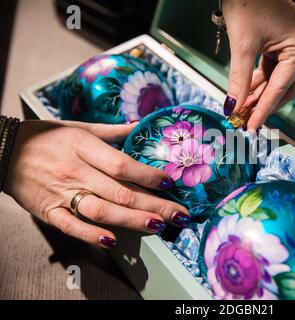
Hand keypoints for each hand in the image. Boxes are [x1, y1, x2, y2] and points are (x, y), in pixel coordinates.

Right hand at [3, 120, 189, 247]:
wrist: (3, 151)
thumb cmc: (45, 137)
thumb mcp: (79, 127)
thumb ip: (112, 130)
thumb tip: (140, 124)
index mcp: (84, 147)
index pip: (123, 165)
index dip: (149, 176)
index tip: (170, 182)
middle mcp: (76, 171)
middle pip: (121, 192)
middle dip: (154, 205)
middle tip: (179, 214)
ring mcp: (61, 194)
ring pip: (102, 210)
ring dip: (132, 221)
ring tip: (158, 225)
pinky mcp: (48, 211)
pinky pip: (71, 226)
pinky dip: (91, 235)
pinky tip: (112, 241)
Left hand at [222, 0, 294, 130]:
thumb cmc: (247, 2)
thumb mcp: (242, 45)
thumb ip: (239, 80)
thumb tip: (233, 107)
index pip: (280, 87)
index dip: (264, 109)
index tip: (251, 126)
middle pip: (283, 87)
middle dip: (263, 104)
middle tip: (245, 120)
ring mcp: (293, 45)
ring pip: (277, 79)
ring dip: (259, 94)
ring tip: (242, 109)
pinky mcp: (282, 42)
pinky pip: (272, 68)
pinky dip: (258, 81)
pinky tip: (246, 93)